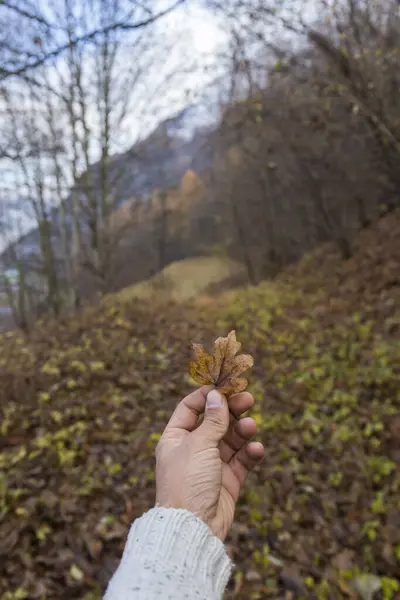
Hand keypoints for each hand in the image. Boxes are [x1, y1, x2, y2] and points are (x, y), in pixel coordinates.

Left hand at [155, 386, 263, 539]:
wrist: (193, 528)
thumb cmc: (187, 482)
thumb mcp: (198, 444)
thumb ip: (212, 419)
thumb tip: (216, 394)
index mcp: (175, 438)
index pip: (191, 408)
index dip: (208, 396)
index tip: (226, 385)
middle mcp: (192, 449)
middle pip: (214, 421)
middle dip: (231, 410)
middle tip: (248, 399)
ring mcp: (211, 465)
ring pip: (231, 439)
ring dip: (242, 431)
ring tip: (251, 427)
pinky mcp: (227, 481)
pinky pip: (241, 461)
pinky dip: (250, 453)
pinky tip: (257, 449)